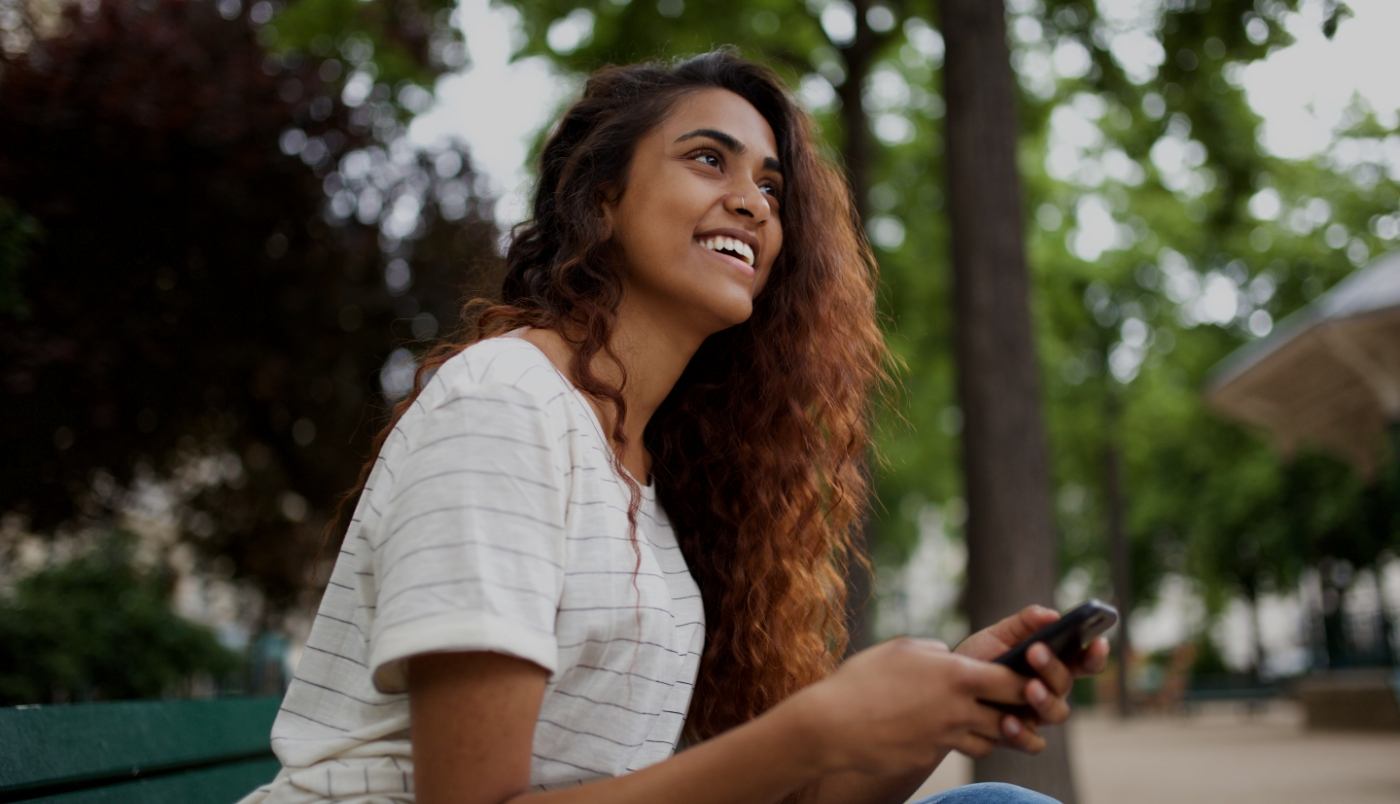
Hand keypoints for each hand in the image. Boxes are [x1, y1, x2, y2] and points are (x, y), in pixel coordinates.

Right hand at [787, 637, 1028, 777]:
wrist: (832, 725)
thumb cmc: (863, 679)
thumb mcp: (902, 650)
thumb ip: (935, 651)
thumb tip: (949, 655)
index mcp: (957, 676)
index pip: (1014, 681)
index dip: (1025, 680)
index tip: (1026, 677)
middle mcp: (959, 710)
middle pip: (1011, 715)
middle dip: (1016, 709)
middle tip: (1012, 702)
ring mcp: (946, 738)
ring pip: (989, 739)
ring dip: (989, 729)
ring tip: (974, 716)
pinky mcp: (930, 757)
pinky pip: (956, 749)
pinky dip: (956, 741)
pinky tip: (937, 729)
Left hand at [955, 605, 1110, 751]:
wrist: (943, 687)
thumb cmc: (978, 658)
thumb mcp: (997, 635)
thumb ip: (1024, 623)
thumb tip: (1052, 615)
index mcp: (1052, 664)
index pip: (1083, 662)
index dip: (1095, 654)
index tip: (1097, 641)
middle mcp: (1050, 691)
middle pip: (1066, 684)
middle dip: (1053, 667)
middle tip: (1036, 651)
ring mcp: (1037, 715)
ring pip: (1057, 714)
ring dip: (1045, 699)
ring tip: (1028, 688)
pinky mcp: (1020, 737)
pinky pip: (1033, 743)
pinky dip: (1022, 734)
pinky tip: (1008, 721)